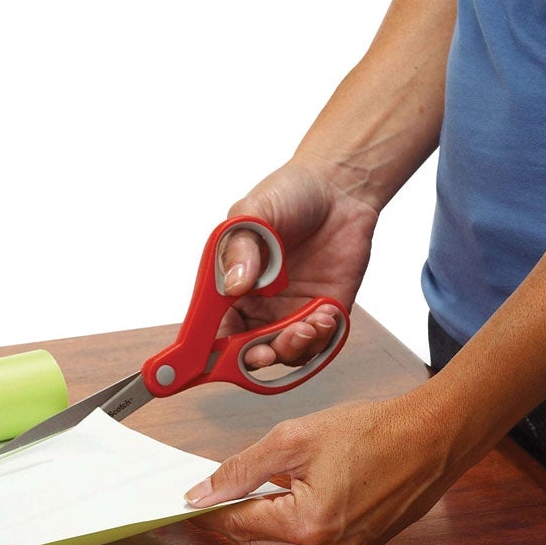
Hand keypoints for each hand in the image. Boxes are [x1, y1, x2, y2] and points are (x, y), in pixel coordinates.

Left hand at [181, 389, 461, 544]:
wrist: (431, 438)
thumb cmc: (373, 432)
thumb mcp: (295, 438)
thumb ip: (242, 468)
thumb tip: (202, 493)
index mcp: (308, 526)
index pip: (237, 523)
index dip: (209, 507)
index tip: (187, 496)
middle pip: (254, 542)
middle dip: (231, 515)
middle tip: (214, 487)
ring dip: (258, 522)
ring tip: (253, 486)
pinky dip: (286, 527)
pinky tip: (284, 498)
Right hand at [219, 160, 377, 367]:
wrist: (338, 186)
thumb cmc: (288, 193)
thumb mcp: (253, 213)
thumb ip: (240, 248)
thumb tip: (235, 284)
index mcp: (230, 285)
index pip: (211, 327)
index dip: (207, 348)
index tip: (208, 357)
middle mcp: (258, 304)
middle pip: (246, 349)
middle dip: (254, 357)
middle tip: (264, 350)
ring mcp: (292, 310)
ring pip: (284, 351)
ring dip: (292, 348)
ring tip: (306, 326)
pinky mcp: (325, 310)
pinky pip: (320, 342)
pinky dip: (321, 339)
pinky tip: (325, 315)